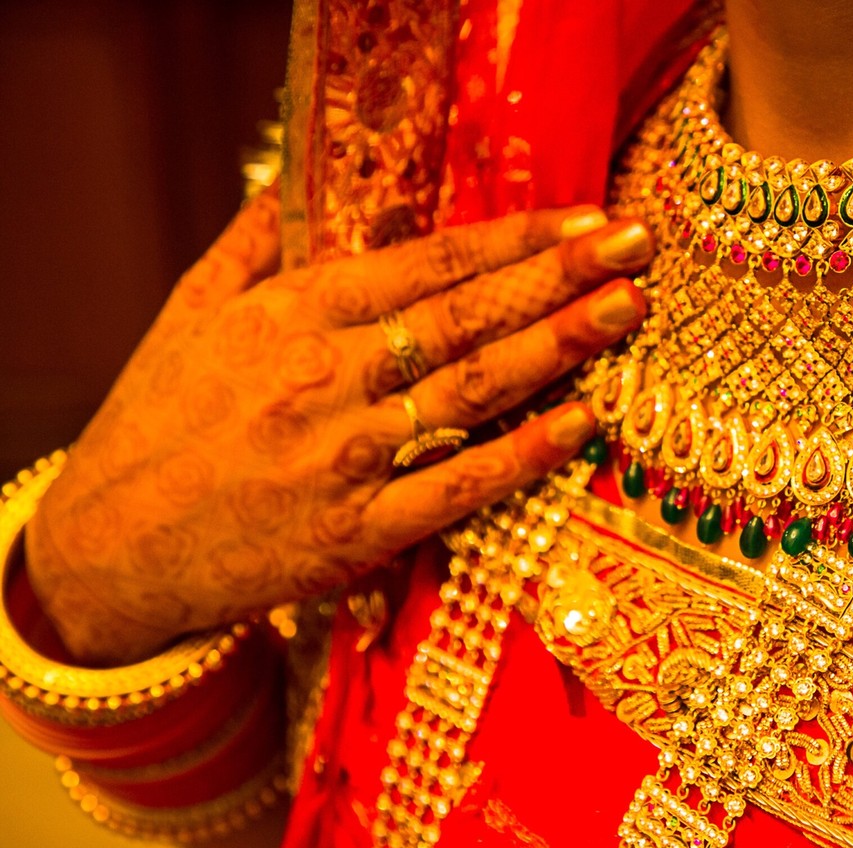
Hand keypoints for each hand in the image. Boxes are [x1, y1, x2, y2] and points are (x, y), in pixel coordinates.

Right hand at [26, 189, 652, 664]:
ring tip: (626, 309)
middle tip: (635, 246)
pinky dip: (525, 453)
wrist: (107, 550)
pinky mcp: (359, 531)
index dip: (516, 236)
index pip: (429, 261)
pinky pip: (460, 484)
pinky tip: (583, 421)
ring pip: (473, 389)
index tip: (584, 215)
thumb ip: (253, 245)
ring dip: (558, 346)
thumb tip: (294, 183)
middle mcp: (325, 374)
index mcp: (291, 312)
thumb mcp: (189, 313)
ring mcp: (346, 455)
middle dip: (560, 275)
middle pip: (466, 315)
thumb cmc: (155, 424)